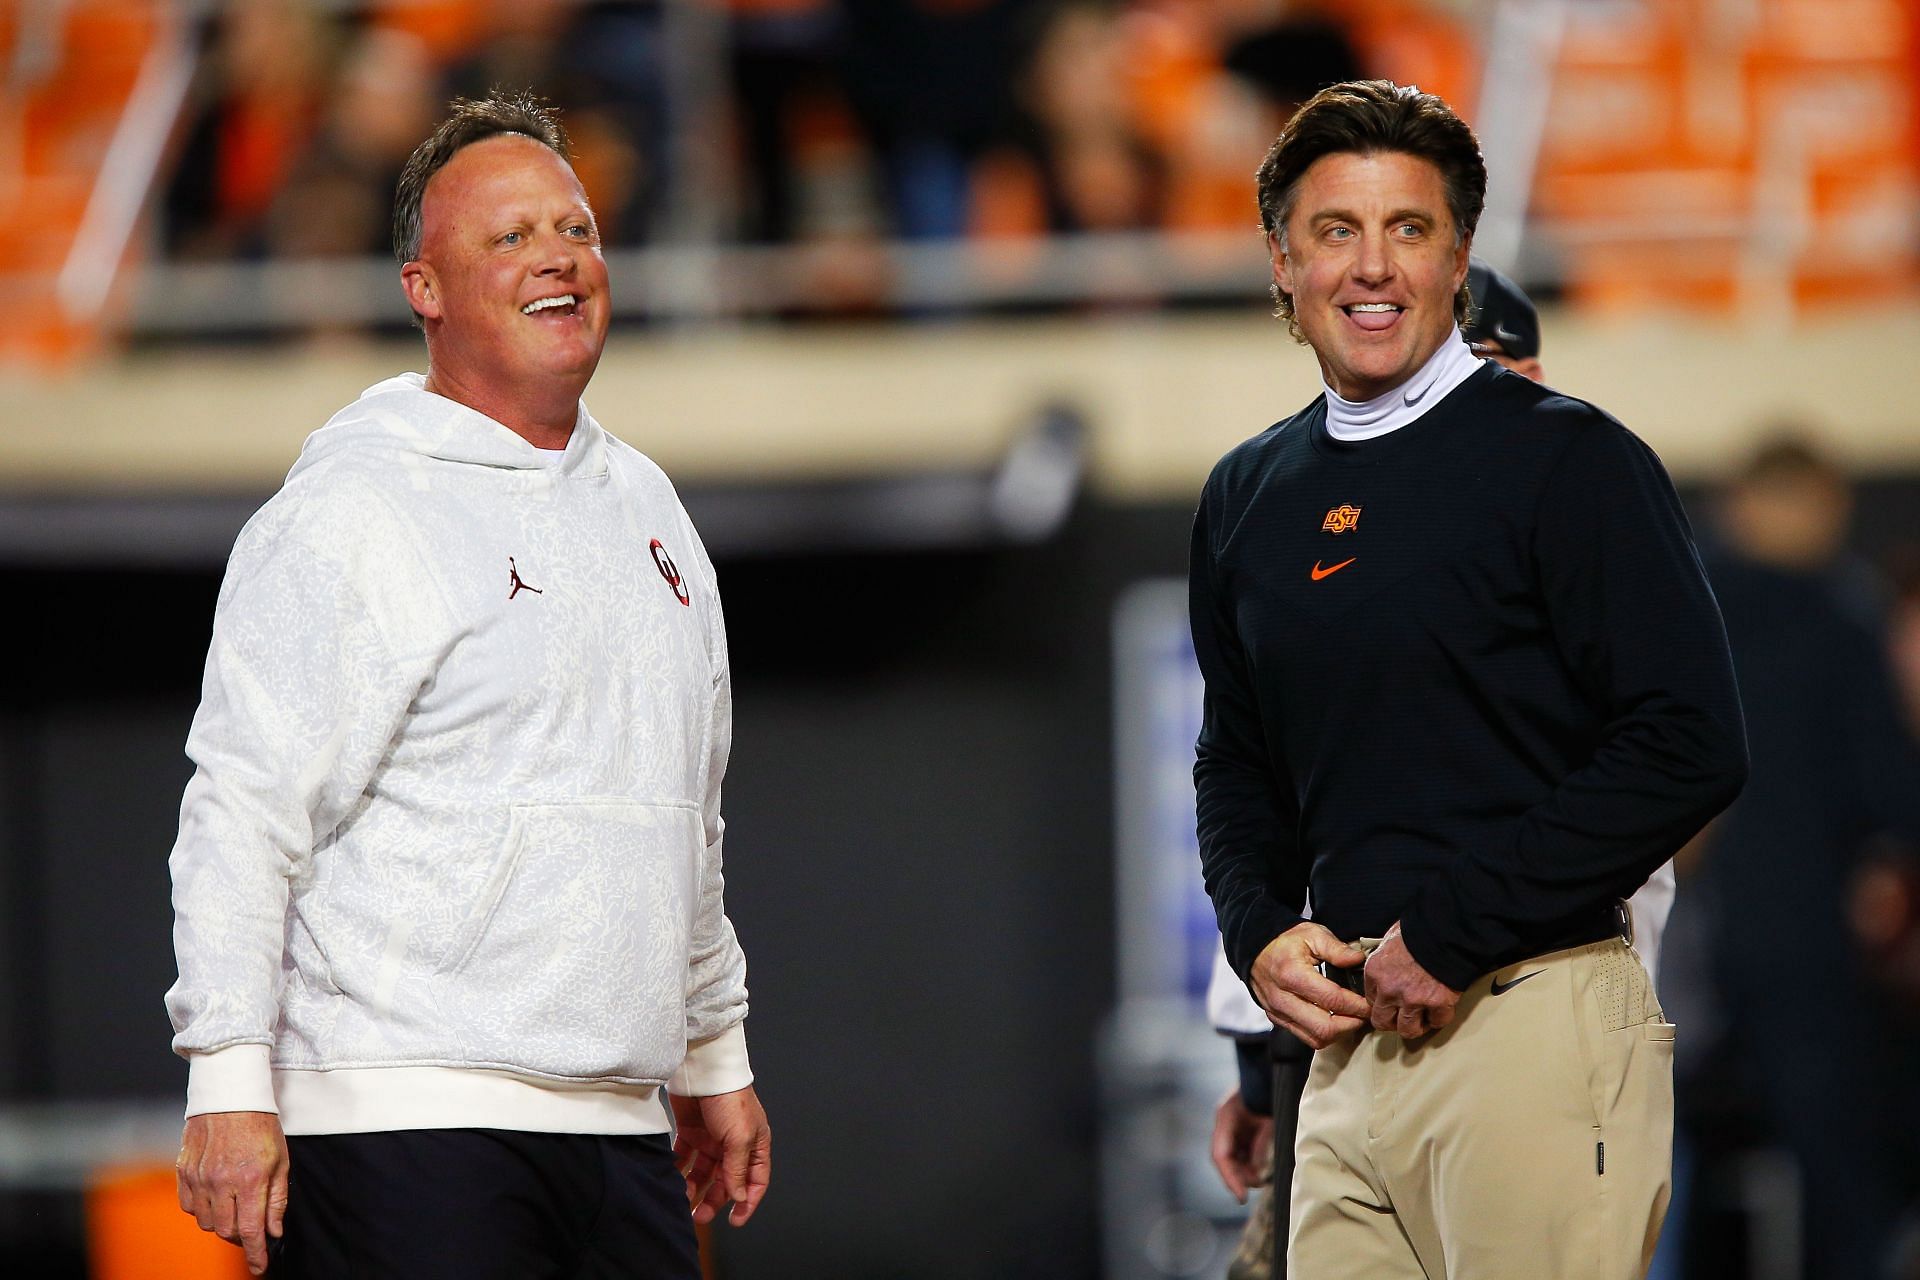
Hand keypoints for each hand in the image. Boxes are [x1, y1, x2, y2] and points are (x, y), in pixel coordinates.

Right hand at [175, 1111, 288, 1275]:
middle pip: (227, 1231)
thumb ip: (277, 1199)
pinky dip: (203, 1209)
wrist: (230, 1096)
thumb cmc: (260, 1126)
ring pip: (206, 1222)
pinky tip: (215, 1196)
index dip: (256, 1254)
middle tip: (251, 1227)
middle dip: (241, 1236)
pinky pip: (189, 1207)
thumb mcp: (281, 1161)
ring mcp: (199, 1178)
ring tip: (234, 1205)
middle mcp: (222, 1182)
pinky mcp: (183, 1172)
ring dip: (221, 1222)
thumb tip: (274, 1230)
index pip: (251, 1230)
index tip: (259, 1266)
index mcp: (251, 1179)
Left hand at [670, 1086, 770, 1226]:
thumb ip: (737, 1170)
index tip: (734, 1220)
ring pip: (704, 1172)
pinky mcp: (691, 1131)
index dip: (747, 1202)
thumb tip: (739, 1197)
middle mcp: (735, 1144)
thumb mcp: (739, 1138)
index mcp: (755, 1145)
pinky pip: (685, 1157)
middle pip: (727, 1180)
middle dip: (715, 1200)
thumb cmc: (729, 1099)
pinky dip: (679, 1169)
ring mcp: (712, 1138)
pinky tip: (671, 1178)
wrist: (703, 1069)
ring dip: (694, 1187)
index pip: (755, 1181)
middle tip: (700, 1215)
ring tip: (682, 1198)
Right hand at [1209, 1088, 1273, 1203]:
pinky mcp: (1239, 1127)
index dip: (1229, 1178)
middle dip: (1238, 1176)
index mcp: (1225, 1118)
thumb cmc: (1271, 1092)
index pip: (1220, 1155)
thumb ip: (1261, 1144)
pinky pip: (1240, 1151)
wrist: (1270, 1072)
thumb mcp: (1270, 1120)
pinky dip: (1248, 1163)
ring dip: (1244, 1171)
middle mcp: (1224, 1123)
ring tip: (1260, 1180)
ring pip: (1231, 1157)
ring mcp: (1230, 1125)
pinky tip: (1259, 1171)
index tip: (1241, 1197)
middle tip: (1255, 1188)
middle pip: (1224, 1159)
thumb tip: (1257, 1171)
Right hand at [1248, 922, 1371, 1047]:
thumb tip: (1358, 960)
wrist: (1255, 948)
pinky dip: (1323, 1033)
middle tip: (1364, 1015)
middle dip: (1351, 1024)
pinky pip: (1304, 1036)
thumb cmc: (1285, 940)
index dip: (1356, 1006)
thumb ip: (1337, 948)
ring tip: (1351, 1019)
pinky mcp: (1276, 1018)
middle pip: (1324, 1028)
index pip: (1332, 1000)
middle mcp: (1282, 998)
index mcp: (1292, 974)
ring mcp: (1277, 1011)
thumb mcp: (1312, 934)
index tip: (1370, 1004)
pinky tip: (1334, 1020)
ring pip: (1315, 1038)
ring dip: (1338, 1033)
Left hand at [1364, 922, 1459, 1038]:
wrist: (1446, 930)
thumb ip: (1385, 957)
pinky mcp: (1438, 1003)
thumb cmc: (1419, 930)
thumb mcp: (1390, 939)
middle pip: (1382, 1022)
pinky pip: (1437, 1022)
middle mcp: (1390, 989)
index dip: (1382, 1003)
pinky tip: (1439, 1011)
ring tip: (1421, 1020)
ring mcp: (1414, 999)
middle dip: (1392, 1022)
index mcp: (1375, 972)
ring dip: (1415, 1026)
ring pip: (1408, 1029)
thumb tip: (1386, 964)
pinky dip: (1439, 1018)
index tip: (1389, 1003)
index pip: (1370, 1000)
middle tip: (1402, 1018)